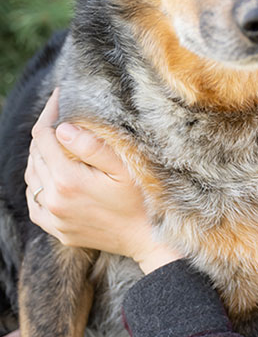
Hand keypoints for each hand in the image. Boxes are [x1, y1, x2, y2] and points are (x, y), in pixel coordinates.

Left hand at [24, 90, 182, 273]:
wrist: (147, 240)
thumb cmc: (142, 200)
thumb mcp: (124, 168)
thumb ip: (92, 146)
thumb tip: (63, 129)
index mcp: (67, 179)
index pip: (44, 137)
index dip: (49, 112)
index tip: (60, 96)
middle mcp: (53, 199)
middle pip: (34, 155)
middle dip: (46, 133)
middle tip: (62, 117)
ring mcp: (53, 217)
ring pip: (31, 177)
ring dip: (39, 157)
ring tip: (58, 144)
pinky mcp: (56, 229)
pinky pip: (33, 201)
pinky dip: (37, 184)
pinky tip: (52, 176)